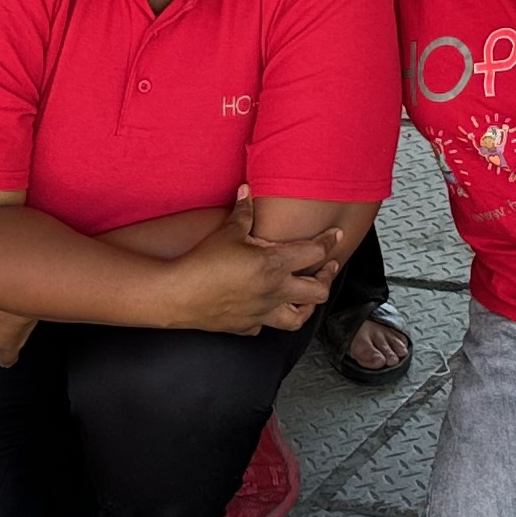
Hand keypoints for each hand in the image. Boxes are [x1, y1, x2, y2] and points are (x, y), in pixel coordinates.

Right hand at [170, 201, 342, 335]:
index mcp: (274, 265)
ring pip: (299, 317)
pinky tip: (267, 309)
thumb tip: (247, 191)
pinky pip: (266, 326)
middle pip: (317, 291)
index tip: (336, 235)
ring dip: (307, 305)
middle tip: (327, 267)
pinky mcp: (247, 325)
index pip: (314, 252)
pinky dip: (270, 318)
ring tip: (306, 295)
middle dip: (327, 277)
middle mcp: (275, 291)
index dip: (328, 241)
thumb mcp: (228, 231)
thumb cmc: (203, 262)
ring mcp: (262, 312)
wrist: (179, 294)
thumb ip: (244, 211)